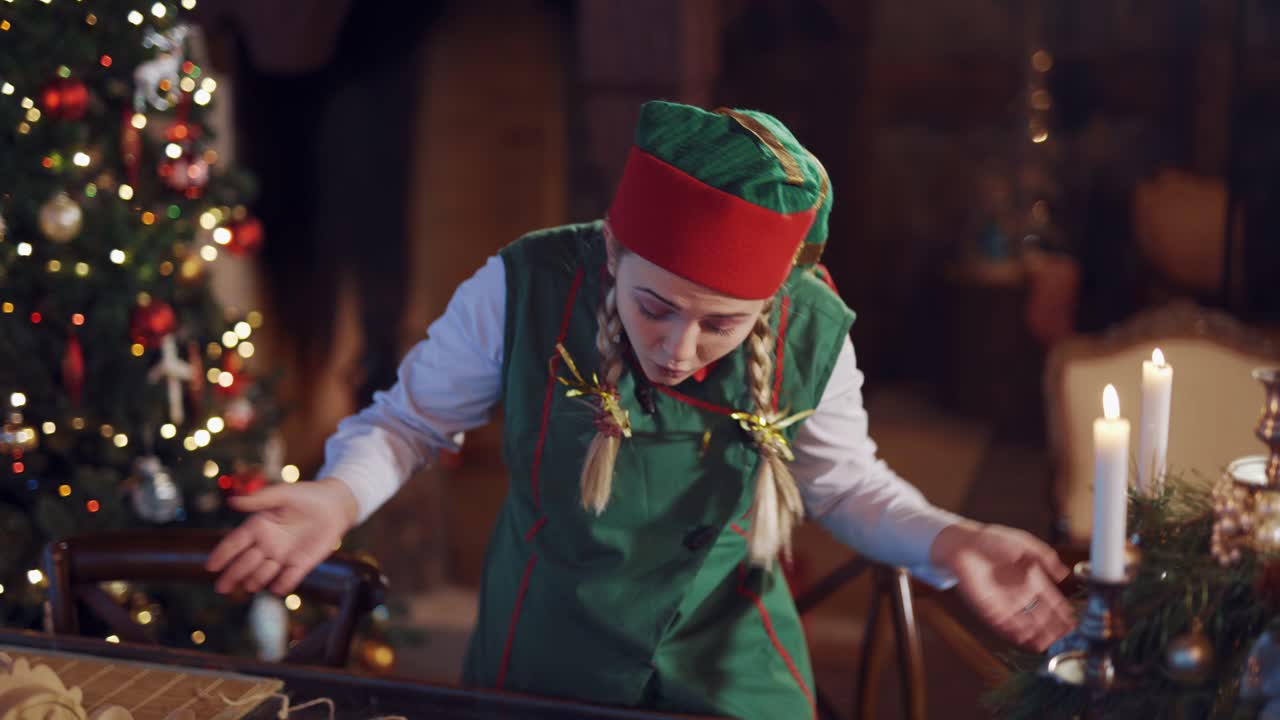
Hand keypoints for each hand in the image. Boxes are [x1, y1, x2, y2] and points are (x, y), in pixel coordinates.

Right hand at [206, 477, 359, 595]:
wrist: (334, 505)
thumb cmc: (305, 496)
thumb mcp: (282, 494)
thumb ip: (259, 499)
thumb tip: (232, 502)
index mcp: (257, 527)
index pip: (233, 544)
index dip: (221, 555)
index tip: (210, 567)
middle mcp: (266, 544)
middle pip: (243, 564)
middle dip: (233, 576)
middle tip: (223, 588)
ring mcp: (282, 557)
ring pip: (261, 575)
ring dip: (257, 579)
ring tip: (254, 581)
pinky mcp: (300, 565)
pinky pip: (287, 580)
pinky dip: (282, 585)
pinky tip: (278, 587)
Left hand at [930, 520, 1073, 651]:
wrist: (964, 544)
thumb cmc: (993, 541)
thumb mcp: (1024, 544)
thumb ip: (1045, 557)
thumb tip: (1064, 573)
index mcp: (1032, 579)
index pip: (1052, 601)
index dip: (1063, 613)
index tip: (1073, 624)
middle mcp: (1021, 594)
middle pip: (1041, 616)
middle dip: (1053, 628)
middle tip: (1064, 638)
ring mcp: (1005, 602)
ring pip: (1025, 624)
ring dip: (1036, 635)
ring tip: (1047, 644)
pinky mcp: (989, 607)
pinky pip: (1004, 625)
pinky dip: (1014, 634)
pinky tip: (1024, 641)